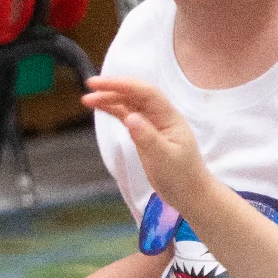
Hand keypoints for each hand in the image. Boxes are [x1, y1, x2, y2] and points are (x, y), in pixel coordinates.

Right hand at [82, 76, 214, 207]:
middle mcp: (161, 116)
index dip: (123, 84)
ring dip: (110, 98)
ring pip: (130, 104)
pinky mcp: (144, 133)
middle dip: (113, 87)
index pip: (145, 93)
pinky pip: (127, 116)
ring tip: (87, 98)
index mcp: (169, 117)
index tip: (101, 84)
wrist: (190, 193)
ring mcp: (152, 124)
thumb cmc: (181, 176)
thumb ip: (146, 137)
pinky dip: (113, 110)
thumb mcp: (163, 158)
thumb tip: (130, 117)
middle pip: (136, 94)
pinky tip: (100, 107)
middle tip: (90, 85)